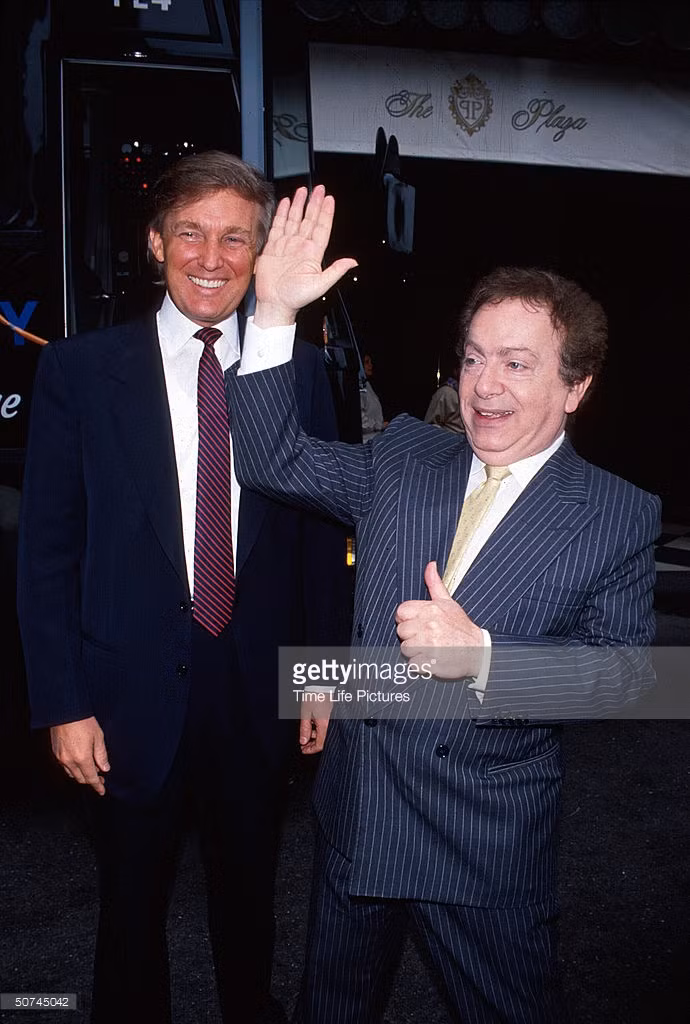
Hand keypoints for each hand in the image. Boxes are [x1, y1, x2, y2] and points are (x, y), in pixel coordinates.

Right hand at [50, 717, 109, 795]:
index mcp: (82, 758)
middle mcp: (69, 761)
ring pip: (72, 774)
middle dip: (91, 780)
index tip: (102, 790)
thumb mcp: (98, 737)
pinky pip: (65, 767)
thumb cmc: (83, 721)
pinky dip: (73, 769)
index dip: (97, 786)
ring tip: (91, 770)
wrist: (65, 711)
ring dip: (81, 775)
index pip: (91, 778)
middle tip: (100, 778)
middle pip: (81, 778)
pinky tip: (79, 763)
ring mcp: (61, 758)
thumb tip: (105, 768)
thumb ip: (101, 755)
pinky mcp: (56, 753)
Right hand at [254, 185, 357, 327]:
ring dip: (299, 205)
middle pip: (309, 220)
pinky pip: (278, 226)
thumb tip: (353, 262)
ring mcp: (287, 245)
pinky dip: (282, 214)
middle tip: (318, 189)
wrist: (275, 303)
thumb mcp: (320, 286)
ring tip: (303, 191)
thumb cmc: (295, 298)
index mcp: (312, 254)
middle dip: (314, 203)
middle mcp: (300, 247)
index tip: (329, 199)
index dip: (326, 213)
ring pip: (295, 220)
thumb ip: (336, 271)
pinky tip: (285, 203)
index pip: (321, 228)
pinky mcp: (273, 247)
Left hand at [299, 694, 333, 754]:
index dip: (311, 750)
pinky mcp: (333, 715)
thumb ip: (304, 729)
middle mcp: (331, 724)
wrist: (322, 683)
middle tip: (304, 743)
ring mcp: (332, 719)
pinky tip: (314, 723)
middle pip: (323, 740)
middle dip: (312, 743)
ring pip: (325, 733)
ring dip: (315, 735)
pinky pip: (327, 726)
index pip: (320, 745)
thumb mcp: (305, 713)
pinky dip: (319, 727)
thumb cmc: (314, 695)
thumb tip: (303, 741)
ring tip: (307, 730)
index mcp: (324, 725)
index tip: (303, 750)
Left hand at [395, 561, 483, 678]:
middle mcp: (428, 625)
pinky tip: (432, 659)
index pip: (401, 612)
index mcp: (430, 609)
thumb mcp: (449, 603)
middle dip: (411, 636)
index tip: (417, 625)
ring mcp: (429, 644)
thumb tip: (430, 565)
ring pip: (405, 648)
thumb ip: (435, 584)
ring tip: (431, 648)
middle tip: (427, 638)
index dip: (407, 620)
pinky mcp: (430, 662)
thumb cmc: (461, 628)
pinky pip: (412, 664)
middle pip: (401, 632)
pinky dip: (421, 665)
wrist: (478, 651)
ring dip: (416, 651)